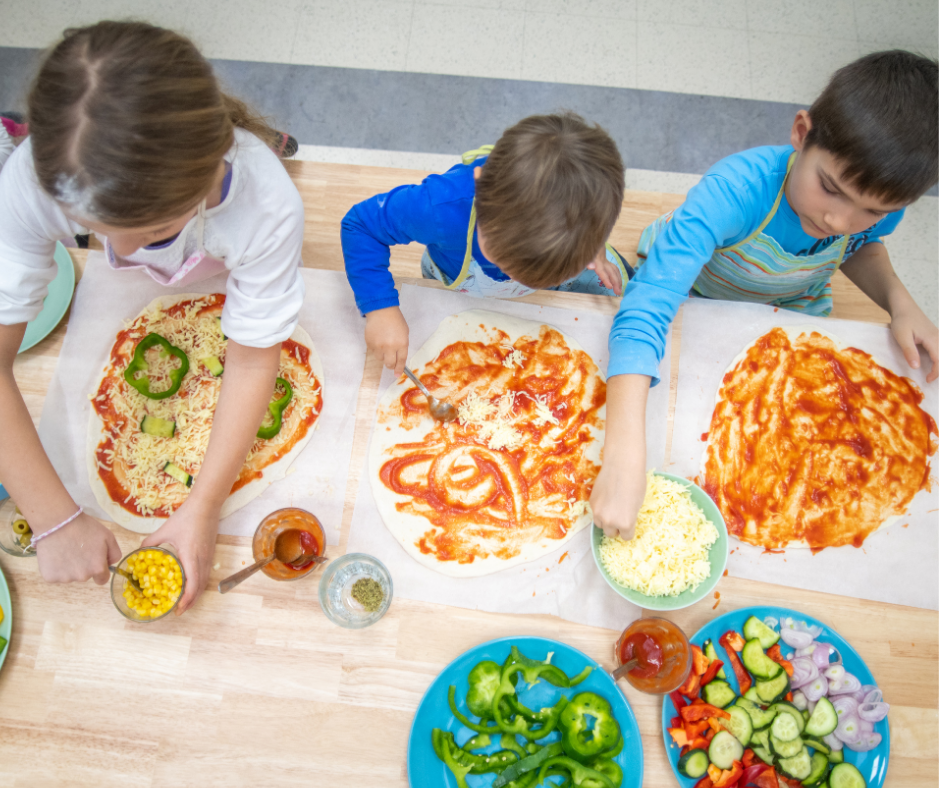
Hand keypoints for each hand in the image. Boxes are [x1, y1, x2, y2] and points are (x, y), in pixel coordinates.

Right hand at [36, 512, 121, 584]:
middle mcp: (82, 577)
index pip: (102, 579)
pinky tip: (55, 554)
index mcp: (97, 568)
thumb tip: (109, 565)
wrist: (56, 522)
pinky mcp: (49, 577)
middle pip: (85, 576)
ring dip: (69, 567)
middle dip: (84, 566)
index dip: (99, 569)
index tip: (94, 560)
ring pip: (70, 576)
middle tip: (78, 549)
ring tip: (65, 549)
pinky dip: (55, 567)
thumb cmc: (84, 527)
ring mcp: (64, 578)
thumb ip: (114, 554)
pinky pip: (55, 575)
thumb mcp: (108, 537)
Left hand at [141, 497, 218, 613]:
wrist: (206, 505)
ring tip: (185, 602)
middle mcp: (202, 560)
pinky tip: (191, 584)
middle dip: (190, 602)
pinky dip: (199, 584)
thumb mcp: (165, 530)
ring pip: (204, 582)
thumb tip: (139, 552)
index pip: (192, 585)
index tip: (177, 610)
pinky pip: (206, 574)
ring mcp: (209, 557)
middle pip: (200, 588)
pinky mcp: (210, 553)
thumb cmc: (186, 517)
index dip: (186, 601)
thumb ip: (151, 542)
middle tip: (178, 611)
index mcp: (191, 557)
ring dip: (196, 594)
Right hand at [365, 306, 409, 376]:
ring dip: (382, 355)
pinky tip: (378, 340)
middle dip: (390, 365)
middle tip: (390, 362)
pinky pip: (373, 352)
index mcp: (401, 344)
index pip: (401, 361)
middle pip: (389, 364)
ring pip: (380, 359)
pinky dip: (376, 349)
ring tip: (383, 345)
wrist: (381, 310)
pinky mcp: (370, 343)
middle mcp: (390, 347)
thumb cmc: (395, 321)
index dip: (399, 369)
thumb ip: (402, 346)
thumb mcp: (404, 333)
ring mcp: (379, 346)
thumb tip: (399, 359)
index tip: (397, 375)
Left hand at [585, 247, 622, 295]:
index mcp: (596, 259)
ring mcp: (604, 259)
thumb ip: (586, 260)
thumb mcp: (581, 252)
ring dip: (618, 280)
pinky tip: (617, 281)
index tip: (610, 287)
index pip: (602, 270)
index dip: (606, 279)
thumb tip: (591, 266)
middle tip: (618, 293)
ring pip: (614, 270)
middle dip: (616, 282)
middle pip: (611, 271)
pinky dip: (616, 275)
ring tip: (619, 290)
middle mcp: (602, 259)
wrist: (586, 238)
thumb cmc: (581, 246)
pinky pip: (613, 268)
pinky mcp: (604, 259)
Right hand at [590, 456, 646, 540]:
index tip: (629, 522)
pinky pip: (595, 513)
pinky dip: (600, 509)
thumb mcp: (637, 505)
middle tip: (620, 514)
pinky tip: (606, 497)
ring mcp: (598, 513)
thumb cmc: (636, 483)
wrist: (622, 465)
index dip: (628, 529)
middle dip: (615, 527)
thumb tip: (623, 520)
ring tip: (612, 507)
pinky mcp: (591, 503)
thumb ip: (629, 517)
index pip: (626, 537)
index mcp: (625, 524)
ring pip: (600, 524)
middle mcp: (610, 522)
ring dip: (605, 520)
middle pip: (611, 533)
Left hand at [890, 303, 938, 382]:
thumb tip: (916, 367)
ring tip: (931, 374)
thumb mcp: (902, 336)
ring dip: (939, 364)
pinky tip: (930, 364)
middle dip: (939, 370)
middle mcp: (939, 338)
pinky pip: (939, 350)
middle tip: (929, 379)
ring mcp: (938, 337)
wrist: (904, 307)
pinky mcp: (934, 337)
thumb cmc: (902, 320)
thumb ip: (909, 351)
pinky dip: (937, 358)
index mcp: (933, 340)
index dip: (936, 372)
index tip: (927, 380)